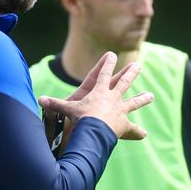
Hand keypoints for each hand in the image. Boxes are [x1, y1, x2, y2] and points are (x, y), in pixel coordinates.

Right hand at [38, 51, 154, 141]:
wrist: (93, 130)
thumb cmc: (79, 118)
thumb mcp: (65, 110)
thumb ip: (54, 105)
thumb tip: (39, 100)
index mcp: (98, 91)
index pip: (102, 73)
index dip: (106, 63)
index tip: (112, 54)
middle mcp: (112, 97)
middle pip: (124, 82)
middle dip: (131, 73)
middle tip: (138, 65)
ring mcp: (120, 109)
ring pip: (133, 102)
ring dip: (142, 98)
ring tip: (151, 96)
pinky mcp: (123, 123)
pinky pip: (131, 128)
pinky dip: (136, 132)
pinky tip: (144, 135)